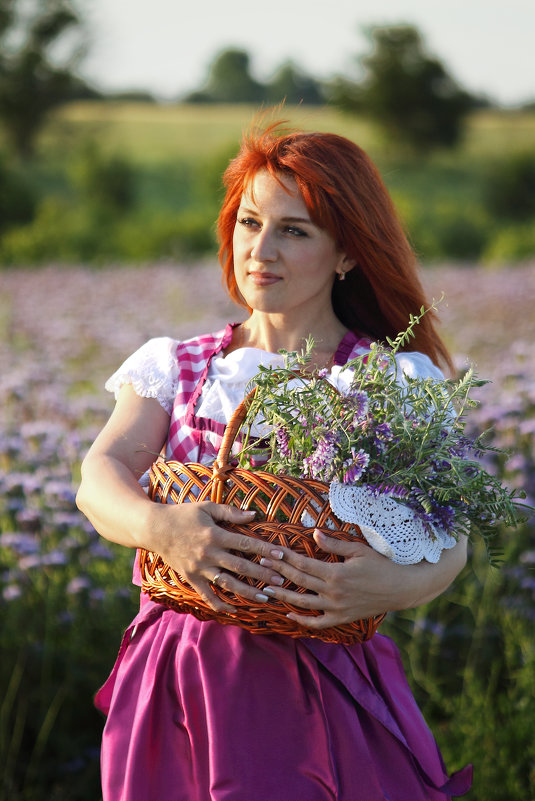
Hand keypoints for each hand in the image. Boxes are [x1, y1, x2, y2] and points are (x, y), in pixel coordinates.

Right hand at [148, 501, 285, 613]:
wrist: (155, 528)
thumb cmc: (183, 514)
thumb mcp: (206, 507)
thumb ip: (230, 512)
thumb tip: (253, 514)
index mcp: (215, 534)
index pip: (245, 543)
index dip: (265, 549)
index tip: (281, 555)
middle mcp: (209, 553)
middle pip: (241, 566)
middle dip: (262, 573)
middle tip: (281, 579)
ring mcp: (199, 568)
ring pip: (227, 583)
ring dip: (247, 592)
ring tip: (265, 598)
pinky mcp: (191, 577)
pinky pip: (206, 594)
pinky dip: (220, 603)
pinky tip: (234, 609)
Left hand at [257, 528, 466, 631]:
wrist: (401, 588)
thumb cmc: (382, 564)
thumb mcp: (359, 550)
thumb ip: (334, 544)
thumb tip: (313, 534)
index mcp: (335, 573)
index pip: (303, 564)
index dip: (285, 557)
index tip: (271, 551)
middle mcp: (333, 593)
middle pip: (299, 581)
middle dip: (278, 572)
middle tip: (261, 564)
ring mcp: (336, 608)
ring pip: (303, 603)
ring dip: (282, 596)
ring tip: (265, 589)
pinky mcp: (342, 619)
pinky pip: (318, 623)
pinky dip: (302, 620)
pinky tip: (289, 614)